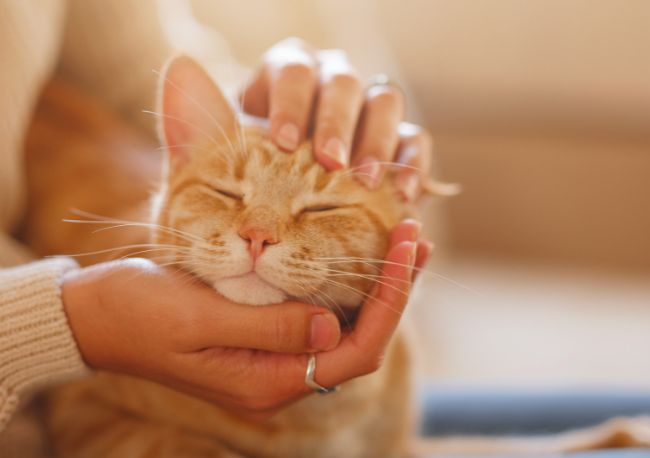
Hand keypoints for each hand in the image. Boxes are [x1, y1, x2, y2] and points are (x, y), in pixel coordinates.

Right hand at [61, 220, 432, 418]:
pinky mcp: (257, 339)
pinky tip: (356, 254)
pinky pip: (315, 317)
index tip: (407, 248)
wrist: (88, 318)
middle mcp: (276, 379)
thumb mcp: (200, 316)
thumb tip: (333, 323)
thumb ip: (268, 324)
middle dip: (393, 291)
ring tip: (401, 240)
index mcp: (267, 382)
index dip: (391, 302)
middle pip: (358, 341)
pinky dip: (341, 284)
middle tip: (417, 235)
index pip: (356, 351)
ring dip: (374, 287)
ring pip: (341, 329)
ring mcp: (268, 361)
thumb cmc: (136, 313)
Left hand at [241, 38, 432, 201]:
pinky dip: (412, 165)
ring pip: (385, 103)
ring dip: (376, 141)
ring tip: (365, 182)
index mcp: (292, 71)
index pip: (295, 73)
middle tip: (329, 162)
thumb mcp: (239, 153)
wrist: (287, 190)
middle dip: (335, 123)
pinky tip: (403, 194)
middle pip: (343, 84)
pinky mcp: (401, 137)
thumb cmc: (255, 167)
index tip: (283, 142)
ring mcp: (371, 105)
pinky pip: (415, 139)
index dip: (290, 104)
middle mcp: (334, 79)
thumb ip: (234, 153)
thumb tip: (235, 176)